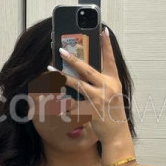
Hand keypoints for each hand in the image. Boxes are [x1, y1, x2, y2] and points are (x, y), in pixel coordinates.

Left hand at [58, 26, 130, 149]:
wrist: (117, 134)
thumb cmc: (113, 112)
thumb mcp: (112, 93)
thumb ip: (101, 81)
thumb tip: (84, 70)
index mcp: (114, 81)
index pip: (110, 59)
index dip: (107, 45)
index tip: (103, 30)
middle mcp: (107, 88)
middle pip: (87, 70)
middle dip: (73, 59)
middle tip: (61, 50)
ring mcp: (98, 99)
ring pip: (76, 84)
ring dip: (61, 76)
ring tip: (49, 69)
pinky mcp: (90, 110)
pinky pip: (72, 104)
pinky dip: (61, 101)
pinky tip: (52, 99)